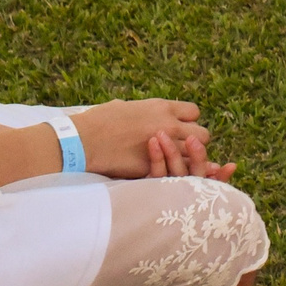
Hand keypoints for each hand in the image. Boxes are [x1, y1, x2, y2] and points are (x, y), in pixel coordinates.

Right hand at [67, 99, 233, 179]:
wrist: (83, 140)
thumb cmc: (98, 121)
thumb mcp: (124, 106)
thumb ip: (140, 109)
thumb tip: (136, 110)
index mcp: (161, 107)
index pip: (193, 112)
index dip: (188, 121)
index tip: (179, 128)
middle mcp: (169, 125)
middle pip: (202, 135)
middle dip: (194, 142)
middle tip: (182, 150)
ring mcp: (165, 147)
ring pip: (195, 156)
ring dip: (189, 161)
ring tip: (179, 166)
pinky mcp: (154, 166)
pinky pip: (178, 173)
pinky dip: (178, 176)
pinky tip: (174, 179)